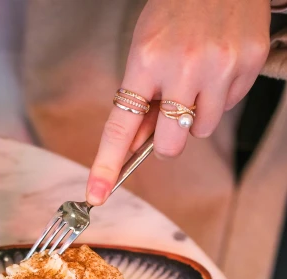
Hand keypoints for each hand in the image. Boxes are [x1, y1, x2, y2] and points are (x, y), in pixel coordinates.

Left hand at [87, 0, 270, 204]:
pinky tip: (218, 66)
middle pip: (170, 145)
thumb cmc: (176, 12)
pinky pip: (228, 107)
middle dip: (166, 141)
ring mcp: (220, 65)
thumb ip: (138, 100)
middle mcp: (185, 65)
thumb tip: (133, 147)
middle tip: (169, 117)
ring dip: (195, 117)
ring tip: (197, 78)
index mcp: (147, 59)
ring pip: (201, 131)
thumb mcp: (144, 49)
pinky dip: (220, 96)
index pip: (121, 125)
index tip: (96, 194)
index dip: (107, 164)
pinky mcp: (248, 63)